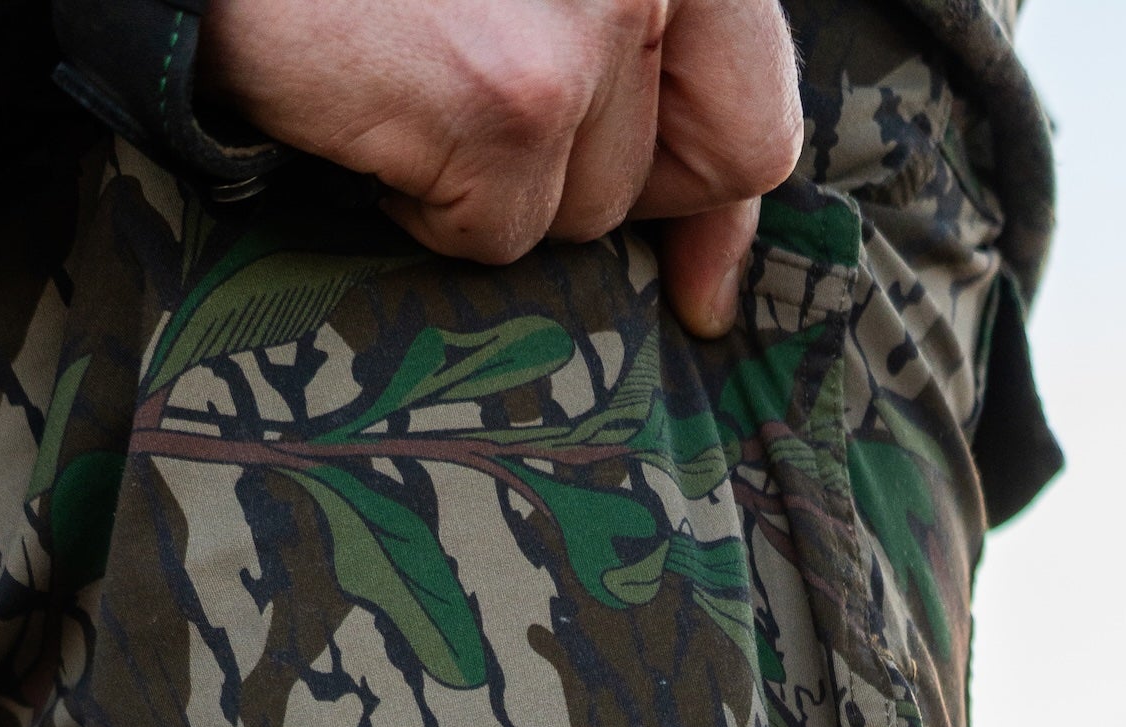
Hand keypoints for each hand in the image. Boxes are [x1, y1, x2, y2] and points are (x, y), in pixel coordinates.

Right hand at [199, 0, 801, 337]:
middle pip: (661, 183)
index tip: (691, 287)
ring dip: (487, 186)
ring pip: (579, 213)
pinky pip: (497, 234)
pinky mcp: (513, 98)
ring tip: (411, 80)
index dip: (709, 207)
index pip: (752, 113)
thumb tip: (712, 299)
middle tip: (473, 105)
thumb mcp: (535, 1)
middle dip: (566, 183)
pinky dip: (419, 205)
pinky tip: (374, 107)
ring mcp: (589, 26)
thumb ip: (647, 92)